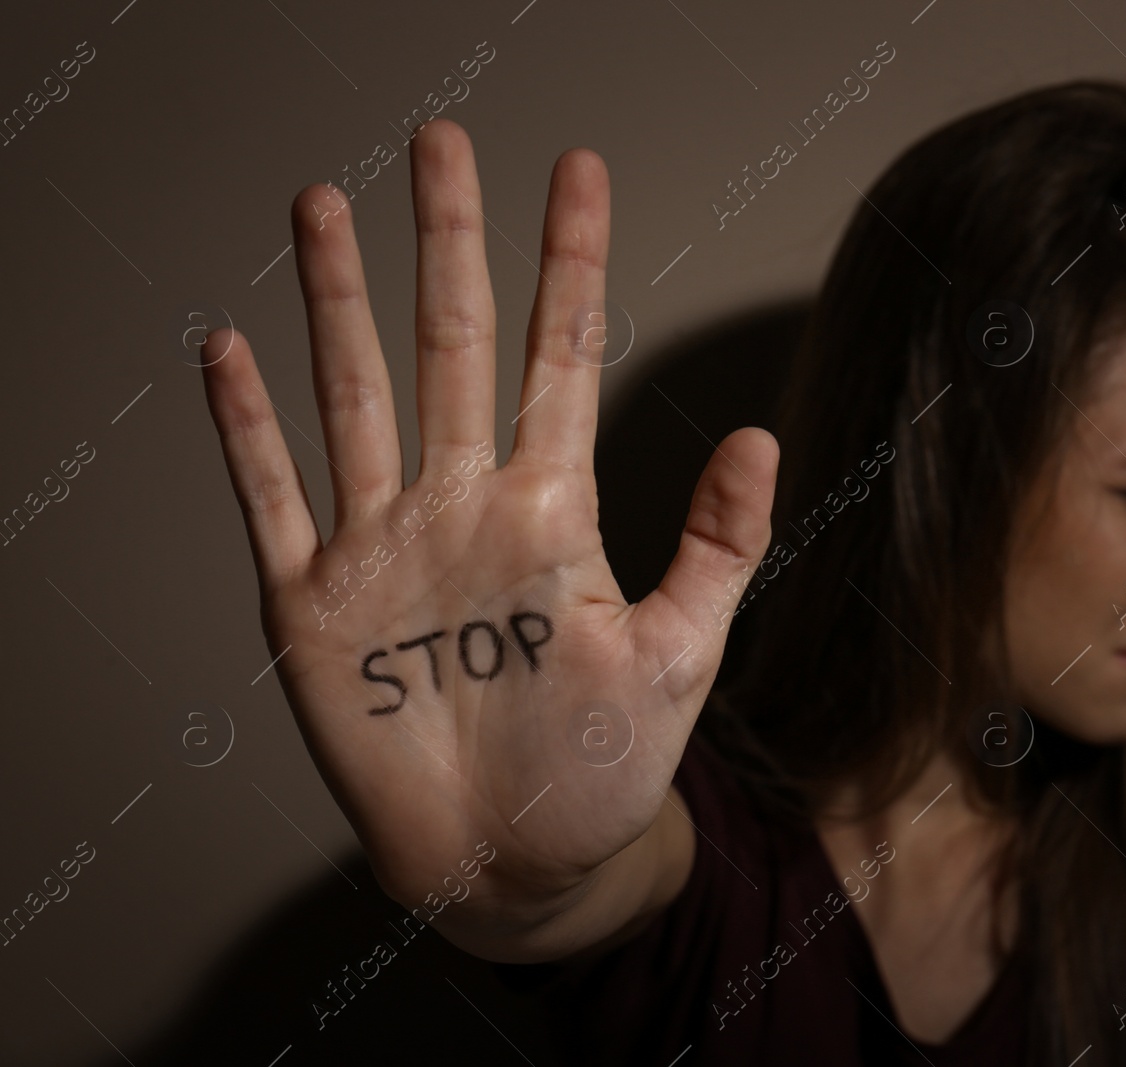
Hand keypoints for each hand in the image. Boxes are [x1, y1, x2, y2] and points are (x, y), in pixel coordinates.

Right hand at [199, 120, 776, 951]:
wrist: (515, 862)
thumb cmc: (601, 767)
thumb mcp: (679, 655)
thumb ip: (716, 546)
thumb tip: (758, 435)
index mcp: (550, 512)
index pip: (560, 359)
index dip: (569, 264)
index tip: (578, 173)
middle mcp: (461, 507)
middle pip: (451, 348)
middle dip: (447, 243)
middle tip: (442, 141)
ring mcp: (383, 548)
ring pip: (354, 398)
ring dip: (336, 303)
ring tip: (324, 206)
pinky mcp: (312, 605)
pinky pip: (270, 501)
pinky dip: (245, 431)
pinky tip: (227, 351)